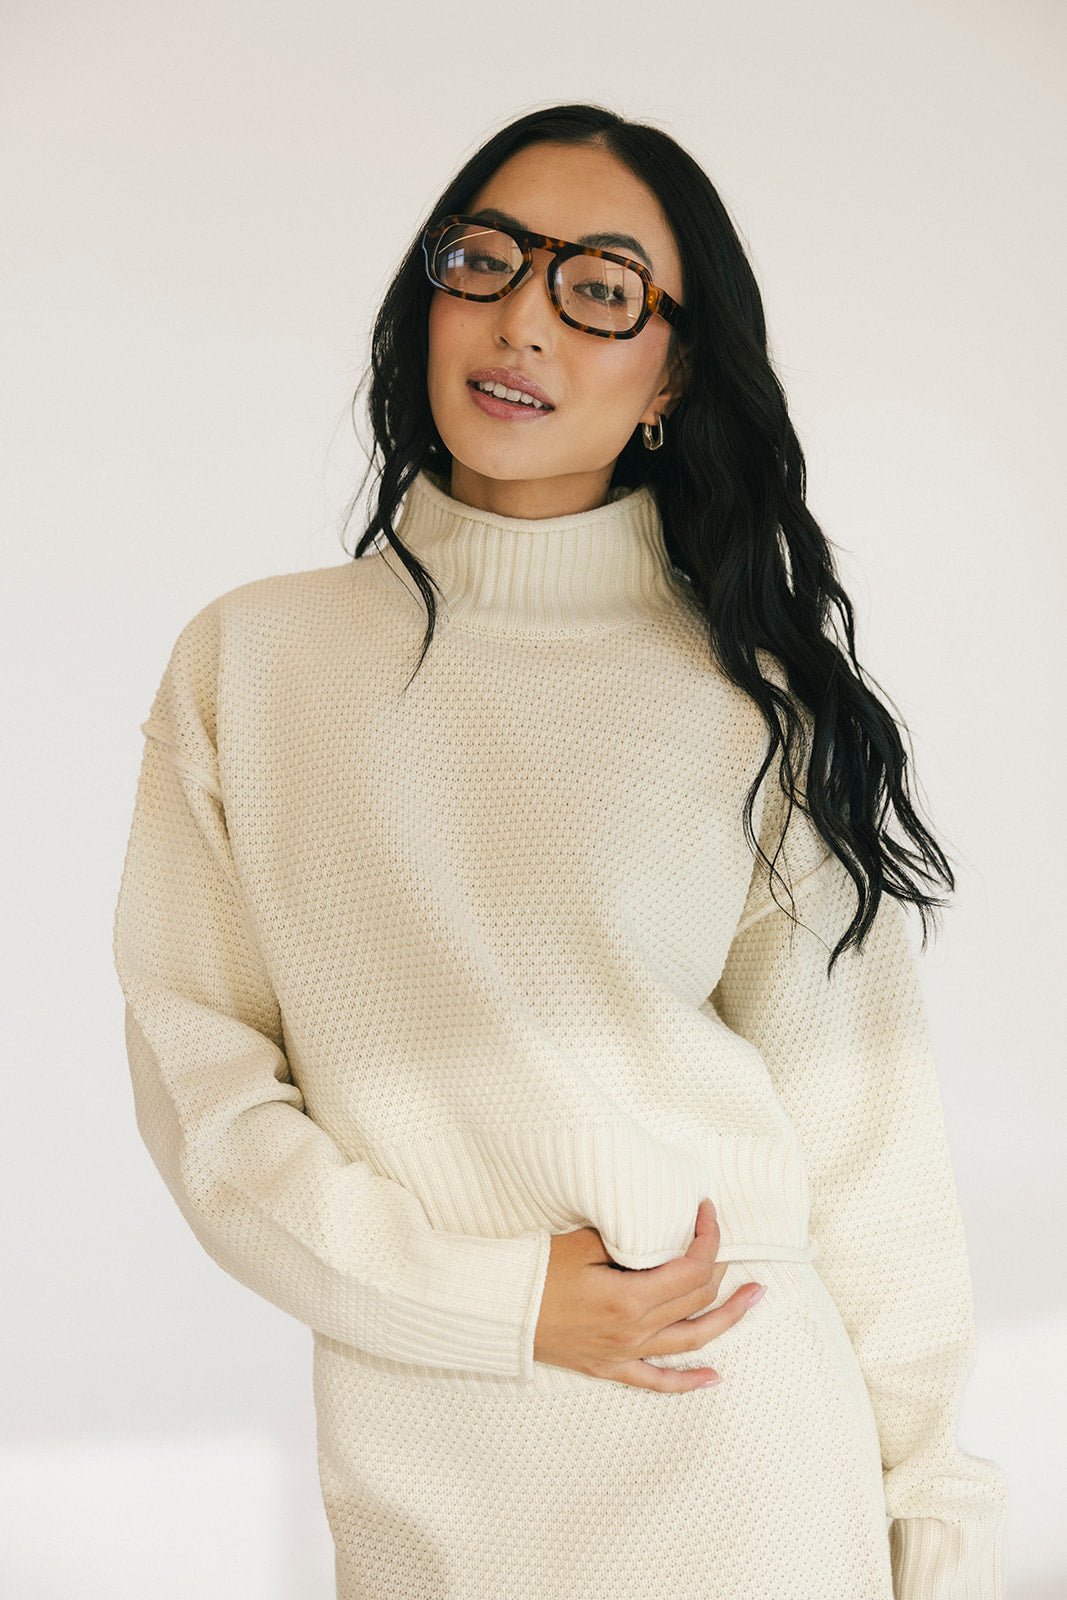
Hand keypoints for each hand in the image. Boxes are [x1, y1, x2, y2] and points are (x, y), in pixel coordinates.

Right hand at [533, 1198, 762, 1391]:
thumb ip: (628, 1237)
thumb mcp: (583, 1241)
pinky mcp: (610, 1368)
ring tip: (754, 1299)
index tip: (707, 1210)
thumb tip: (661, 1227)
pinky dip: (687, 1381)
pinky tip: (714, 1376)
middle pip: (696, 1299)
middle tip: (729, 1245)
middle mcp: (634, 1331)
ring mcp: (625, 1353)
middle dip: (720, 1267)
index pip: (690, 1267)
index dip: (708, 1237)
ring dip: (727, 1318)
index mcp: (630, 1298)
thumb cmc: (536, 1270)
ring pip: (691, 1339)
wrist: (499, 1311)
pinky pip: (657, 1381)